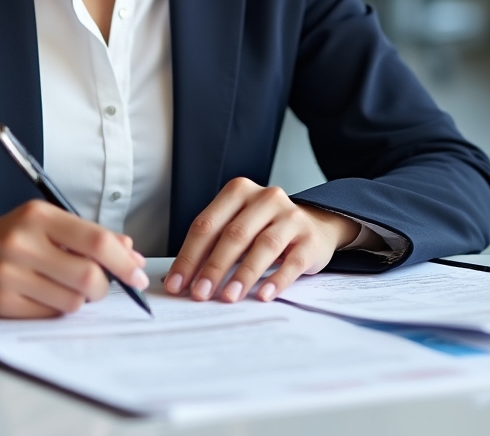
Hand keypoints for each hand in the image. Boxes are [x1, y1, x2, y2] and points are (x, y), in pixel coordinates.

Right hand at [0, 201, 148, 317]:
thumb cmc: (9, 235)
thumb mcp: (46, 222)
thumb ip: (87, 235)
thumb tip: (130, 252)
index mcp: (39, 216)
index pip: (95, 240)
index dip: (123, 261)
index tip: (138, 273)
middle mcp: (24, 242)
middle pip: (89, 277)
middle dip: (104, 287)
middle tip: (100, 286)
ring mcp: (11, 274)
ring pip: (73, 301)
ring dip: (80, 300)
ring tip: (65, 287)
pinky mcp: (2, 303)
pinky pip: (50, 315)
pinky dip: (57, 309)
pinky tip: (45, 295)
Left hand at [162, 178, 358, 303]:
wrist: (314, 226)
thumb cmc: (263, 229)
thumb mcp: (237, 226)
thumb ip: (213, 245)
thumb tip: (182, 280)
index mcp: (238, 191)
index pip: (207, 224)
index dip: (189, 256)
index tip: (176, 284)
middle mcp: (265, 198)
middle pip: (234, 234)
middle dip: (214, 267)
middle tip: (200, 294)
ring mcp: (290, 216)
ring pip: (263, 246)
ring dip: (243, 274)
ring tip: (229, 297)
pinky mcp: (310, 238)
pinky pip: (292, 261)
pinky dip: (276, 280)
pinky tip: (263, 295)